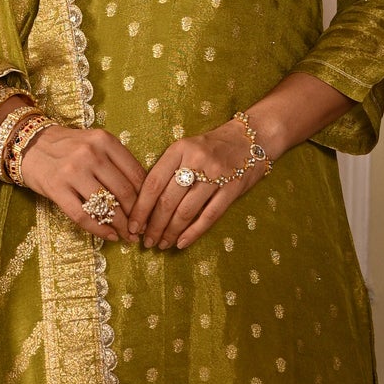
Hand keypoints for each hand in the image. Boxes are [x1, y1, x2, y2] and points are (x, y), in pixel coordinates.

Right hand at [16, 124, 145, 243]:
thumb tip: (141, 196)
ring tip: (127, 236)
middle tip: (140, 229)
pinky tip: (108, 236)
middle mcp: (91, 154)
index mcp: (105, 141)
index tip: (150, 212)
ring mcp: (73, 171)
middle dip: (136, 216)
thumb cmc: (67, 148)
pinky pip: (83, 215)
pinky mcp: (57, 188)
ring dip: (120, 226)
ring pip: (106, 205)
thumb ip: (116, 162)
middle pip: (124, 192)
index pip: (136, 174)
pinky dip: (99, 229)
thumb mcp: (94, 144)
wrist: (29, 145)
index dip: (147, 197)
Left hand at [133, 118, 271, 249]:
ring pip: (186, 210)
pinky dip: (194, 232)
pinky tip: (182, 243)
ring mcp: (216, 174)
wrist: (251, 139)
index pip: (153, 183)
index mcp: (179, 149)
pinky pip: (210, 215)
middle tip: (147, 241)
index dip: (140, 208)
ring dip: (171, 232)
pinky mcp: (233, 188)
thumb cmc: (211, 148)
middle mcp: (196, 160)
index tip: (132, 226)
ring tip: (162, 244)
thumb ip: (167, 172)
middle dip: (154, 225)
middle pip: (168, 200)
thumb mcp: (186, 149)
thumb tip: (144, 207)